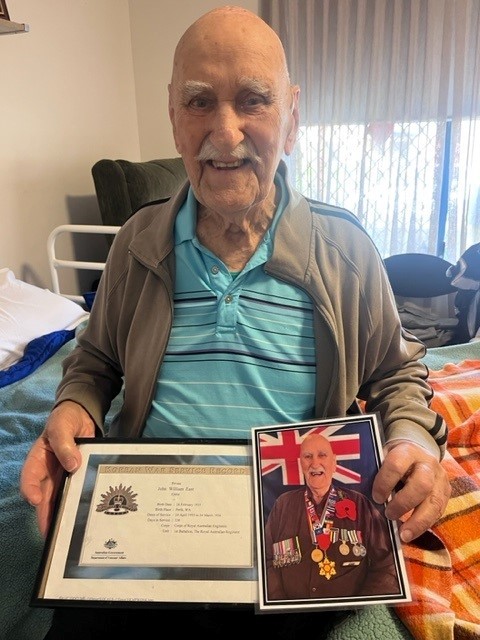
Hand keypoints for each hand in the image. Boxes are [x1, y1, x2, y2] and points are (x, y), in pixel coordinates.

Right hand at [19, 400, 95, 536]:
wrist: (82, 417)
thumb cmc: (66, 420)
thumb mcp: (62, 427)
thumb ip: (65, 444)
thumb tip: (72, 465)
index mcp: (38, 459)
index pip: (30, 476)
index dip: (31, 489)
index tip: (35, 500)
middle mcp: (47, 472)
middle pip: (43, 496)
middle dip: (45, 514)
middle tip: (50, 532)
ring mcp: (61, 477)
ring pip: (57, 499)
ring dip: (59, 515)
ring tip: (63, 534)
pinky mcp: (74, 479)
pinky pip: (73, 493)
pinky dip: (74, 506)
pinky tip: (79, 518)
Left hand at [372, 439, 450, 542]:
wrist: (418, 452)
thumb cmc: (395, 458)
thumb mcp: (384, 457)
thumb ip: (376, 471)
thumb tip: (360, 492)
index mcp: (408, 451)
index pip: (397, 465)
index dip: (385, 482)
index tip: (376, 497)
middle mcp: (427, 464)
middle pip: (422, 484)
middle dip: (404, 503)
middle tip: (388, 514)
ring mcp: (440, 479)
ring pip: (435, 502)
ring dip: (418, 522)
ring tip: (403, 535)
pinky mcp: (446, 493)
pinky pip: (439, 511)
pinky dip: (424, 525)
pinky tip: (411, 533)